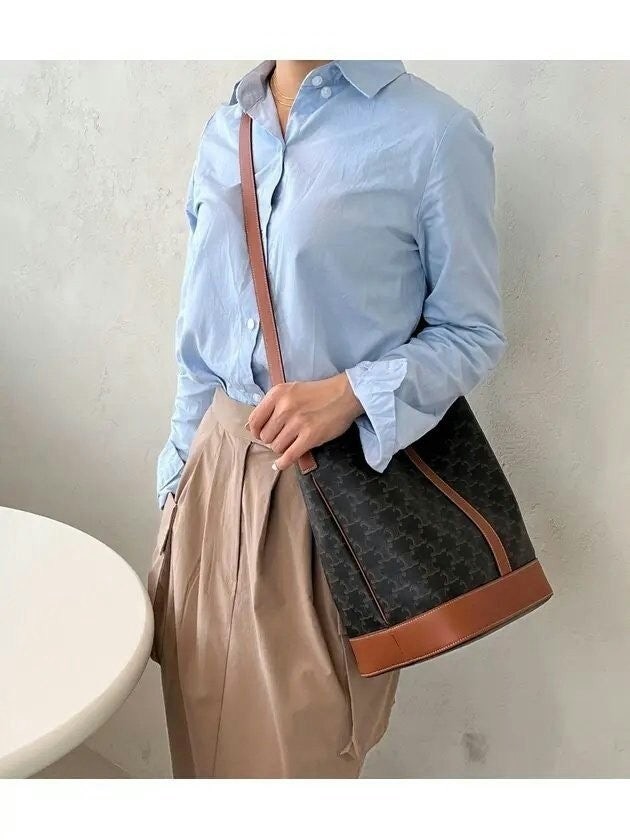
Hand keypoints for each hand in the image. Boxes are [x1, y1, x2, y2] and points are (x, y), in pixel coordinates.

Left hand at [246, 373, 363, 469]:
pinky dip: (283, 463)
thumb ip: (271, 406)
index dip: (256, 431)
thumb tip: (247, 427)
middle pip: (266, 436)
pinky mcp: (310, 436)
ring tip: (292, 442)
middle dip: (273, 439)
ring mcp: (297, 422)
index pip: (254, 420)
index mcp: (278, 394)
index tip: (261, 434)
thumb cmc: (318, 393)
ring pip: (277, 447)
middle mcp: (285, 407)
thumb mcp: (291, 391)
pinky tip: (280, 465)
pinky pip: (289, 456)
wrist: (345, 394)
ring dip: (283, 448)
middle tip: (284, 436)